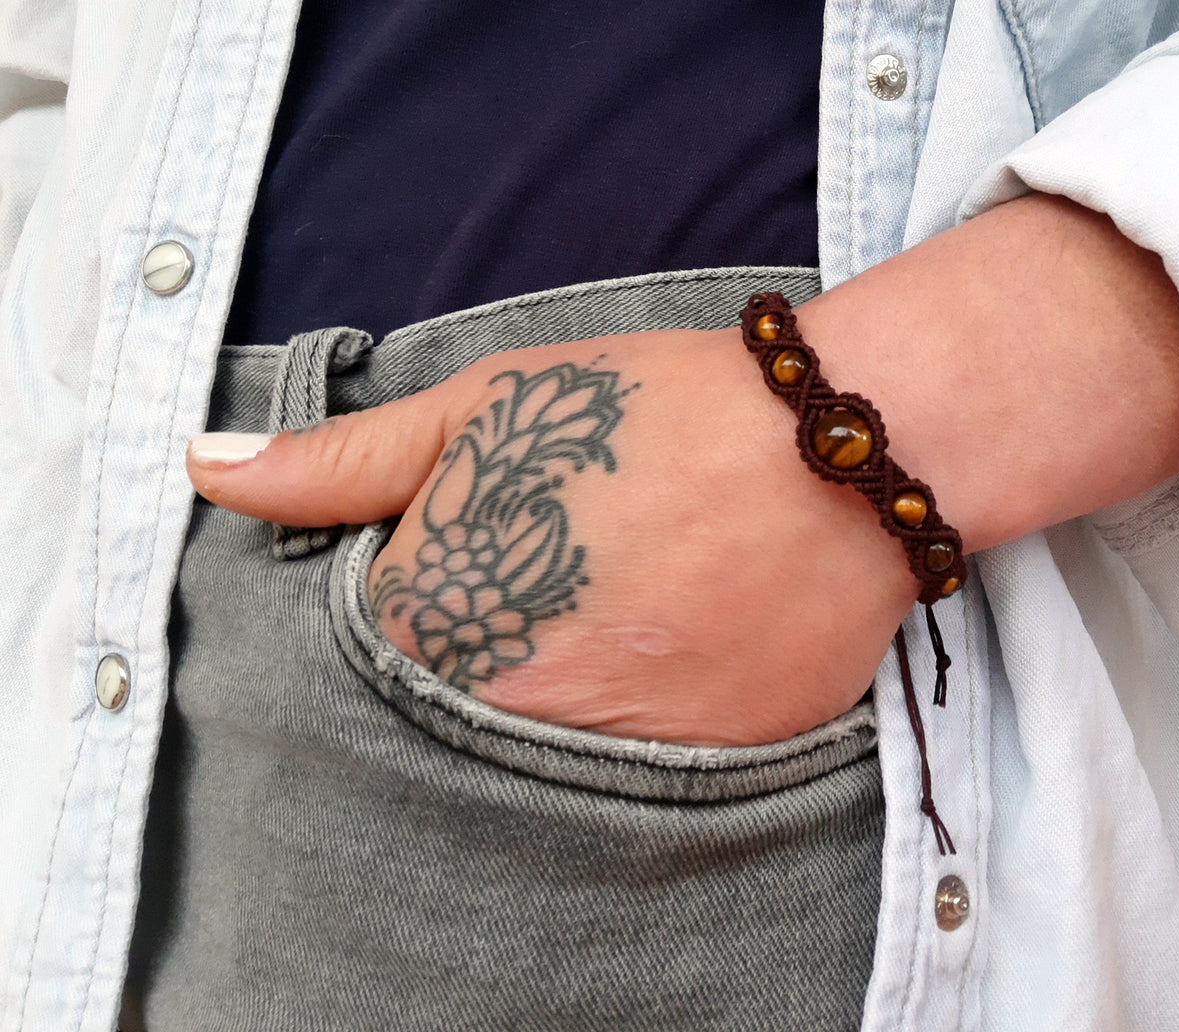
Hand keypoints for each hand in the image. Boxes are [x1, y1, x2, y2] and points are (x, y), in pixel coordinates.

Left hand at [190, 196, 1178, 744]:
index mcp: (426, 625)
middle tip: (571, 576)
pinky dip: (647, 716)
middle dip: (489, 649)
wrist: (833, 447)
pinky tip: (684, 641)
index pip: (364, 657)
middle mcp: (504, 716)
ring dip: (568, 690)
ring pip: (544, 751)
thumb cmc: (654, 410)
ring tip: (633, 604)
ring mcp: (606, 758)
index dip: (420, 599)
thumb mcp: (483, 406)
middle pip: (452, 714)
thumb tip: (206, 470)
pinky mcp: (700, 776)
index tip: (478, 555)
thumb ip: (338, 463)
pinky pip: (640, 770)